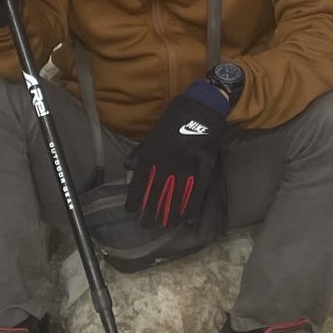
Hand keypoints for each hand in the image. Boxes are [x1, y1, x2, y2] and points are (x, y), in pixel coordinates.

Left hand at [125, 78, 231, 230]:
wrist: (202, 106)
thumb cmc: (176, 118)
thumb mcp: (154, 132)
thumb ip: (141, 150)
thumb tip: (127, 166)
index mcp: (153, 153)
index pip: (140, 181)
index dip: (135, 198)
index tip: (131, 211)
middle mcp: (168, 162)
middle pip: (157, 194)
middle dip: (151, 213)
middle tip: (147, 226)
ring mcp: (187, 166)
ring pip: (176, 197)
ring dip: (170, 214)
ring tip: (165, 226)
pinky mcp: (205, 167)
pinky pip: (197, 192)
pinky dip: (192, 208)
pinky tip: (187, 222)